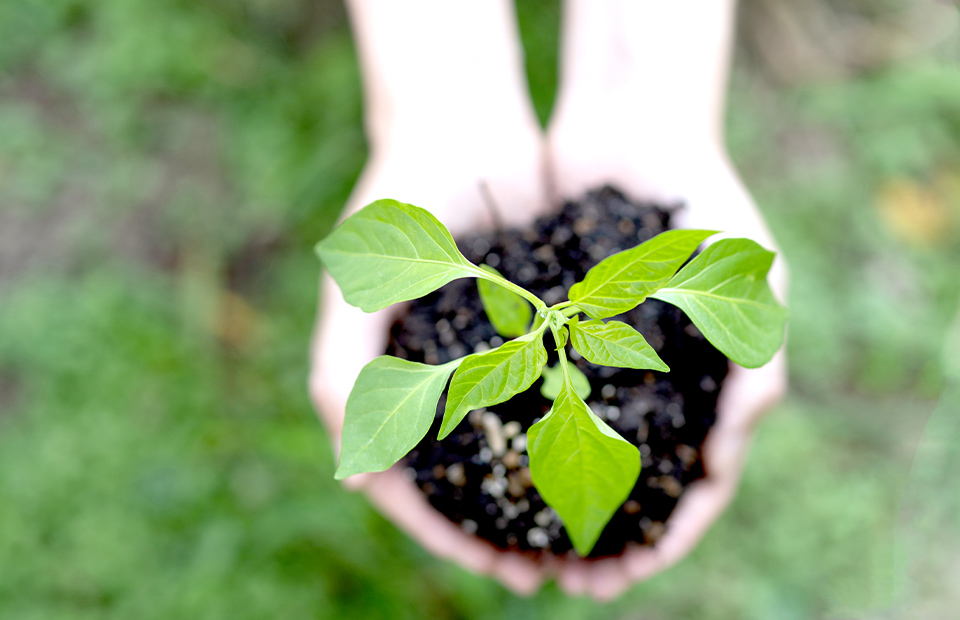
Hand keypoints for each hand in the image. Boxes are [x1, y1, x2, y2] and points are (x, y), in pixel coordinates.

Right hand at [309, 108, 559, 594]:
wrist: (458, 127)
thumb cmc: (394, 207)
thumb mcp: (357, 295)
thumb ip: (345, 380)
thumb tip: (358, 485)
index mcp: (394, 387)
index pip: (416, 487)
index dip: (450, 534)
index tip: (495, 567)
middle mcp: (446, 380)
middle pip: (478, 478)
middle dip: (511, 530)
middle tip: (553, 574)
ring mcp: (498, 356)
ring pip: (528, 444)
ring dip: (555, 493)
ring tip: (593, 534)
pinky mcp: (546, 326)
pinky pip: (569, 390)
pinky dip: (589, 428)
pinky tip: (621, 458)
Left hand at [542, 89, 787, 601]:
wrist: (634, 126)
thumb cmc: (705, 200)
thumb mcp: (749, 282)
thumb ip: (755, 366)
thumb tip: (727, 458)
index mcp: (698, 386)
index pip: (689, 484)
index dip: (666, 534)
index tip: (633, 573)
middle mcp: (640, 381)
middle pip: (623, 480)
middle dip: (600, 536)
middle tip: (570, 582)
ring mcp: (588, 358)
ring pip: (566, 450)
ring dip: (549, 503)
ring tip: (523, 552)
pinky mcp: (538, 330)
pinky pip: (521, 396)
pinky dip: (510, 437)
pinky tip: (487, 472)